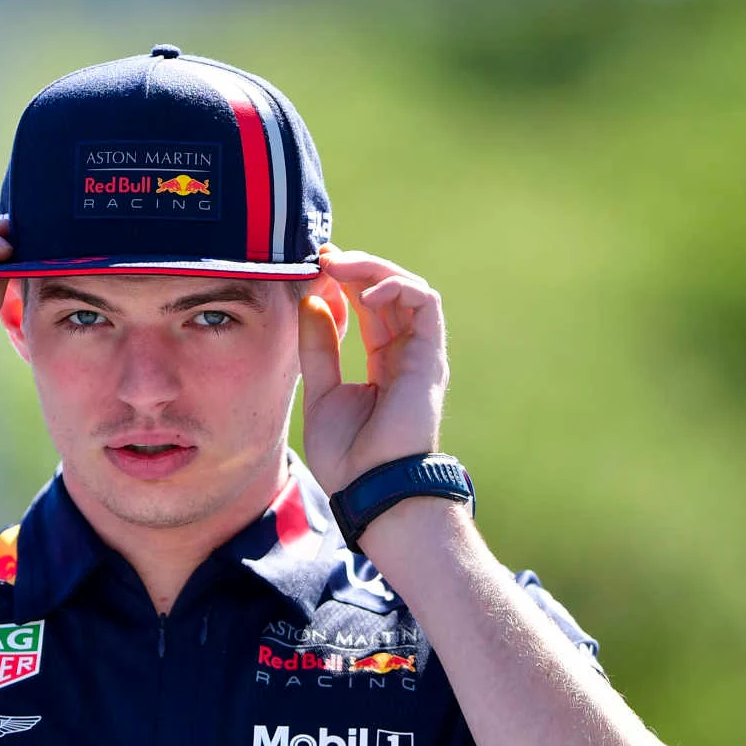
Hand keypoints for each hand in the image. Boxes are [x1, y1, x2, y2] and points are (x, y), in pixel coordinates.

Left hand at [298, 245, 448, 492]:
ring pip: (408, 289)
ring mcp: (421, 354)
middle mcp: (406, 353)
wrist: (370, 488)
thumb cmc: (348, 455)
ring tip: (337, 266)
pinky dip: (395, 287)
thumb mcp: (320, 391)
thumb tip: (314, 299)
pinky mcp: (431, 356)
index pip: (368, 307)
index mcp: (383, 362)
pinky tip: (363, 294)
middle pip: (387, 292)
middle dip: (355, 267)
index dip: (345, 282)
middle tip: (322, 257)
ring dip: (373, 269)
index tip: (315, 266)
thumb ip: (319, 346)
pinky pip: (425, 302)